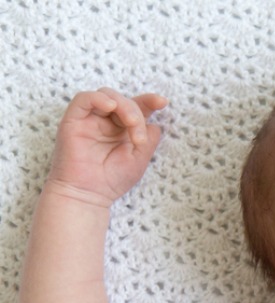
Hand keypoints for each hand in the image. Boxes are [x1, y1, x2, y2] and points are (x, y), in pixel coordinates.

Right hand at [47, 88, 167, 206]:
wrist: (88, 195)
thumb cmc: (112, 180)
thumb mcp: (139, 159)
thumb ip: (148, 139)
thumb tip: (154, 123)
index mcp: (123, 129)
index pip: (137, 107)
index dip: (150, 101)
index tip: (162, 102)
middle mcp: (107, 122)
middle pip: (124, 101)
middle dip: (137, 112)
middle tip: (139, 136)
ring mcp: (90, 120)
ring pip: (107, 95)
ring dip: (124, 106)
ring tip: (132, 124)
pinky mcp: (73, 120)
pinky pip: (83, 99)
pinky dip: (98, 98)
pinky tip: (111, 106)